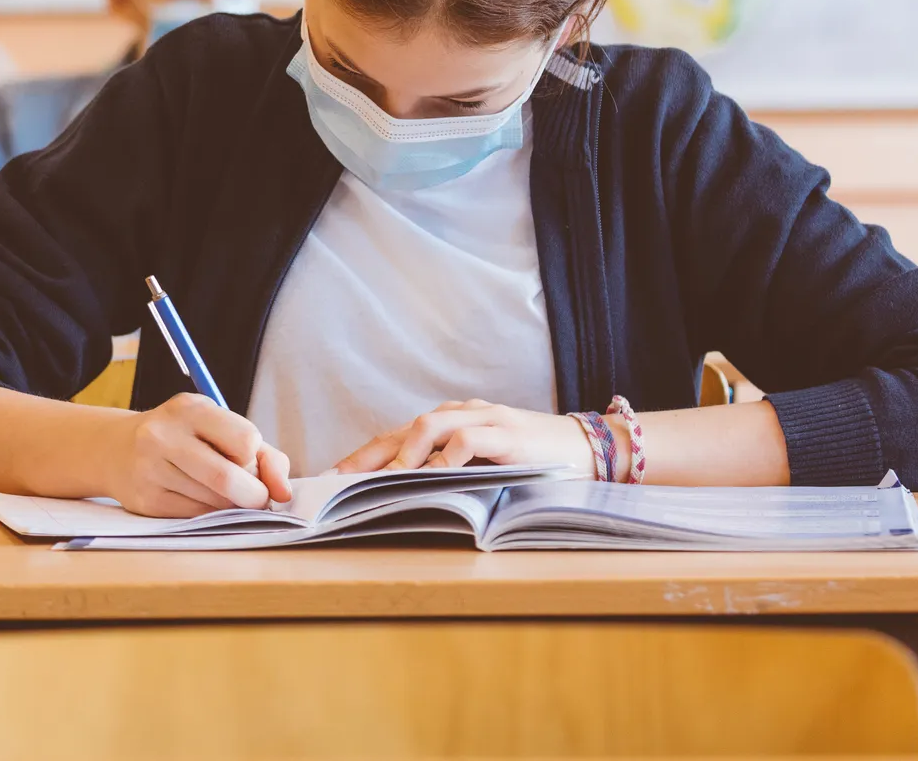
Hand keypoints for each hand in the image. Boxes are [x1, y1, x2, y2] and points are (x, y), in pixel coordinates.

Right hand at [99, 393, 292, 517]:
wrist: (119, 450)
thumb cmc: (186, 439)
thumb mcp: (221, 430)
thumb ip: (265, 456)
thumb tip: (284, 493)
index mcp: (190, 408)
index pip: (245, 440)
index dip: (253, 458)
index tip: (245, 462)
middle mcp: (164, 434)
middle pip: (228, 478)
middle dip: (253, 495)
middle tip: (254, 498)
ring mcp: (150, 468)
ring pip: (214, 504)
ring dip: (231, 507)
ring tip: (221, 494)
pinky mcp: (145, 500)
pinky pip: (195, 518)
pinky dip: (209, 516)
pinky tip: (199, 501)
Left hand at [333, 399, 595, 475]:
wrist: (586, 448)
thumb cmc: (530, 463)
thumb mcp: (483, 469)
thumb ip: (448, 476)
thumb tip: (401, 503)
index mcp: (448, 424)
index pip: (394, 437)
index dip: (361, 458)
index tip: (330, 481)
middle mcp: (460, 415)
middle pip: (400, 430)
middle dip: (366, 457)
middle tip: (339, 482)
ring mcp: (484, 419)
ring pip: (428, 426)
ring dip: (402, 455)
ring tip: (382, 481)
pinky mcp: (507, 432)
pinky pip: (468, 438)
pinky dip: (447, 457)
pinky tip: (433, 475)